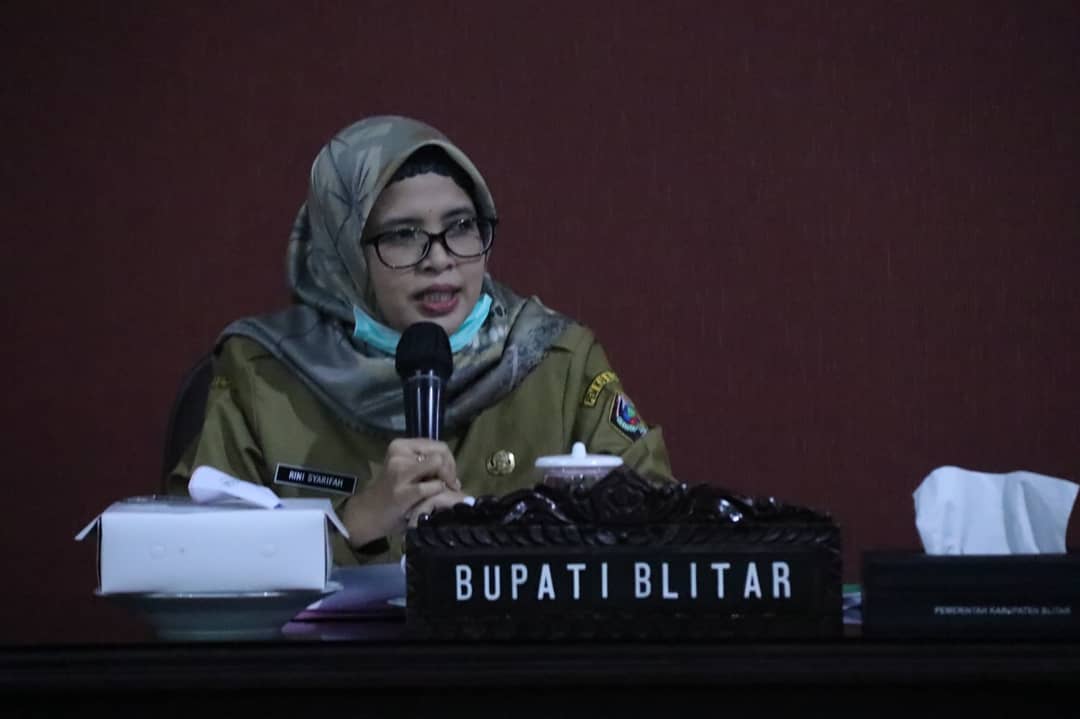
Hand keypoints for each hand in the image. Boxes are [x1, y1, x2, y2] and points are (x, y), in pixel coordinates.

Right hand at [341, 438, 460, 546]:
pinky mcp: (403, 492)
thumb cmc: (392, 492)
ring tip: (444, 492)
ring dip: (446, 480)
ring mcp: (399, 472)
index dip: (449, 461)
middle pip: (441, 453)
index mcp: (400, 446)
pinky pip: (433, 486)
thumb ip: (427, 464)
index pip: (438, 445)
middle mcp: (399, 454)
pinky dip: (439, 491)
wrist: (369, 514)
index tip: (449, 476)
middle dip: (450, 470)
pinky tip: (435, 499)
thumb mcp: (406, 469)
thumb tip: (454, 472)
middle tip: (450, 485)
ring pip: (438, 465)